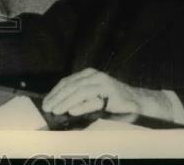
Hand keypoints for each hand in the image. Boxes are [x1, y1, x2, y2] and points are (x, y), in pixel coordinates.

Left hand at [41, 67, 171, 120]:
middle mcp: (95, 76)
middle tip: (48, 107)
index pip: (67, 81)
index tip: (46, 101)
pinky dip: (81, 105)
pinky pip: (93, 100)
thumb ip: (79, 95)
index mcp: (88, 74)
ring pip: (79, 92)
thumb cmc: (113, 100)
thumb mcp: (93, 94)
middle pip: (71, 86)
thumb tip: (58, 104)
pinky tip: (72, 111)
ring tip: (56, 110)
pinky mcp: (111, 94)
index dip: (55, 91)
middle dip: (57, 97)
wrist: (137, 101)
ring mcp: (103, 84)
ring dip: (66, 102)